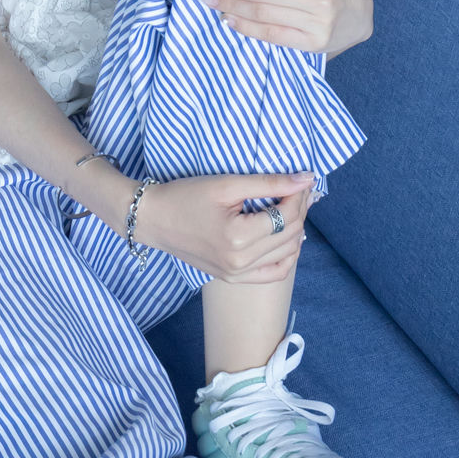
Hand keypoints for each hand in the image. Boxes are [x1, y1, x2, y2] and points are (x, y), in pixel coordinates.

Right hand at [134, 171, 312, 283]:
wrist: (152, 219)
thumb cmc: (184, 197)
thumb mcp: (227, 184)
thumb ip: (269, 182)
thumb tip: (306, 179)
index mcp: (238, 238)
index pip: (287, 217)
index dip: (299, 196)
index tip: (300, 180)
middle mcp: (240, 262)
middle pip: (290, 236)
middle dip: (299, 210)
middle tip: (296, 190)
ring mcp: (236, 274)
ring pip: (287, 255)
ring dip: (295, 230)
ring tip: (290, 208)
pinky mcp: (233, 278)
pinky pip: (273, 274)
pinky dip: (286, 256)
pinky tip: (285, 238)